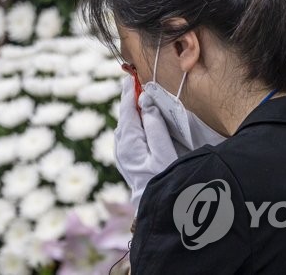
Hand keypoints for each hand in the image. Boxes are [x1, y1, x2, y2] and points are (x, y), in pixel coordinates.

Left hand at [115, 77, 177, 213]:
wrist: (159, 211)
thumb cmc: (165, 182)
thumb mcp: (163, 154)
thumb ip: (155, 126)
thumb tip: (144, 101)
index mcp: (127, 142)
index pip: (127, 109)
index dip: (130, 91)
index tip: (133, 75)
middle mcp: (120, 146)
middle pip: (125, 115)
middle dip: (131, 98)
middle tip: (138, 79)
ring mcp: (122, 154)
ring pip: (126, 123)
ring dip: (133, 109)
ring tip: (141, 94)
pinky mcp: (128, 159)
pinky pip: (129, 133)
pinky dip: (134, 121)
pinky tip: (142, 117)